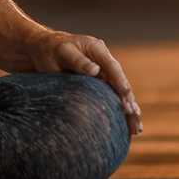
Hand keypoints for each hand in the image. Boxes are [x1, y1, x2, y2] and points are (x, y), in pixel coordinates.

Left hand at [25, 31, 142, 135]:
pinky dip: (119, 109)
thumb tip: (95, 70)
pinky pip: (111, 95)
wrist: (42, 48)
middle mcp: (103, 60)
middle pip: (121, 82)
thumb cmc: (50, 50)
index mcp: (97, 49)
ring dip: (129, 110)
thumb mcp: (61, 52)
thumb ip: (77, 60)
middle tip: (135, 123)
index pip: (113, 69)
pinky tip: (127, 124)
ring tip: (136, 129)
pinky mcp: (98, 81)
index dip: (121, 87)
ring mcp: (102, 71)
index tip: (126, 104)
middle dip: (129, 103)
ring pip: (119, 92)